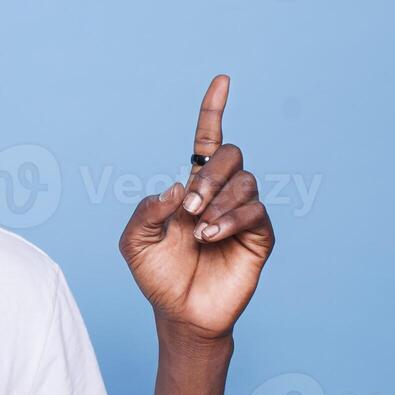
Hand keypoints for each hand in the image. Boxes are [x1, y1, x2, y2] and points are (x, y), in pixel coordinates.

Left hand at [119, 75, 274, 339]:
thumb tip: (178, 185)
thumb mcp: (134, 241)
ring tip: (201, 231)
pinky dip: (233, 218)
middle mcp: (220, 194)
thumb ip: (146, 210)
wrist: (180, 313)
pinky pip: (256, 210)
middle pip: (232, 156)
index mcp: (191, 187)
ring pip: (246, 181)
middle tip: (190, 207)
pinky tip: (213, 236)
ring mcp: (242, 213)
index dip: (213, 110)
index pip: (207, 140)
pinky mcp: (259, 235)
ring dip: (220, 201)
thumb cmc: (157, 276)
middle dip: (211, 175)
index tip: (222, 80)